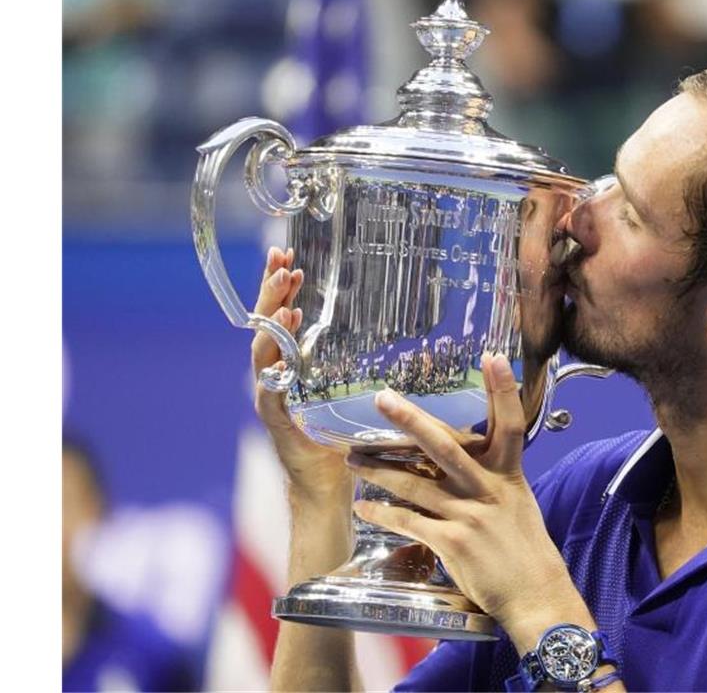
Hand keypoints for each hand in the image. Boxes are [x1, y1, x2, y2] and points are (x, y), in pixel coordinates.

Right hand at [251, 246, 350, 498]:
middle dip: (271, 293)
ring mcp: (270, 398)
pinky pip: (269, 395)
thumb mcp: (354, 388)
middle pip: (266, 326)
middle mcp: (275, 376)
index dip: (281, 287)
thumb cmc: (345, 436)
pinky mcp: (276, 424)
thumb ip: (363, 360)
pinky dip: (272, 374)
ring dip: (272, 328)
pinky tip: (278, 356)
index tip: (287, 257)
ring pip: (263, 355)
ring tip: (286, 304)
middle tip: (281, 263)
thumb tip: (406, 326)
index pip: (281, 316)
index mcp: (292, 363)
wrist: (327, 485)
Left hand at [348, 353, 582, 636]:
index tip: (493, 357)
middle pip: (445, 446)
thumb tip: (459, 459)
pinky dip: (383, 513)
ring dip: (379, 470)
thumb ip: (490, 478)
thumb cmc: (524, 549)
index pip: (510, 424)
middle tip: (382, 399)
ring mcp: (469, 515)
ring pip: (414, 483)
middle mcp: (488, 489)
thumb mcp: (516, 502)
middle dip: (410, 421)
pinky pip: (408, 522)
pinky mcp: (452, 543)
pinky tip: (364, 508)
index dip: (503, 390)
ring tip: (352, 458)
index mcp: (508, 474)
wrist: (535, 594)